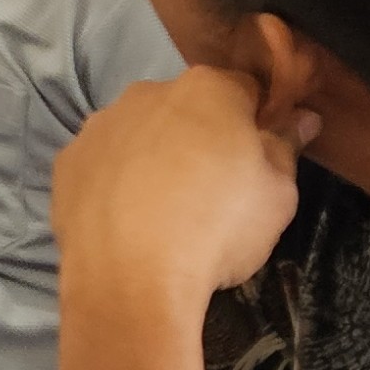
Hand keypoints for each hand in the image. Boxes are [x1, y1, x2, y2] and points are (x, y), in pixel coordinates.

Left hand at [50, 66, 307, 309]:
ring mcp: (100, 126)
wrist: (131, 281)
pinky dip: (115, 183)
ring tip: (164, 211)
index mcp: (208, 89)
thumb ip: (286, 146)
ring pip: (140, 133)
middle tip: (213, 190)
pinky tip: (126, 220)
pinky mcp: (67, 162)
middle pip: (187, 108)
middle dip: (202, 137)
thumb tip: (302, 117)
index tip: (259, 158)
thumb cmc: (219, 228)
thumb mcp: (278, 193)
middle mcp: (147, 93)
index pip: (246, 90)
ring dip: (154, 157)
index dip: (257, 123)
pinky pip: (103, 164)